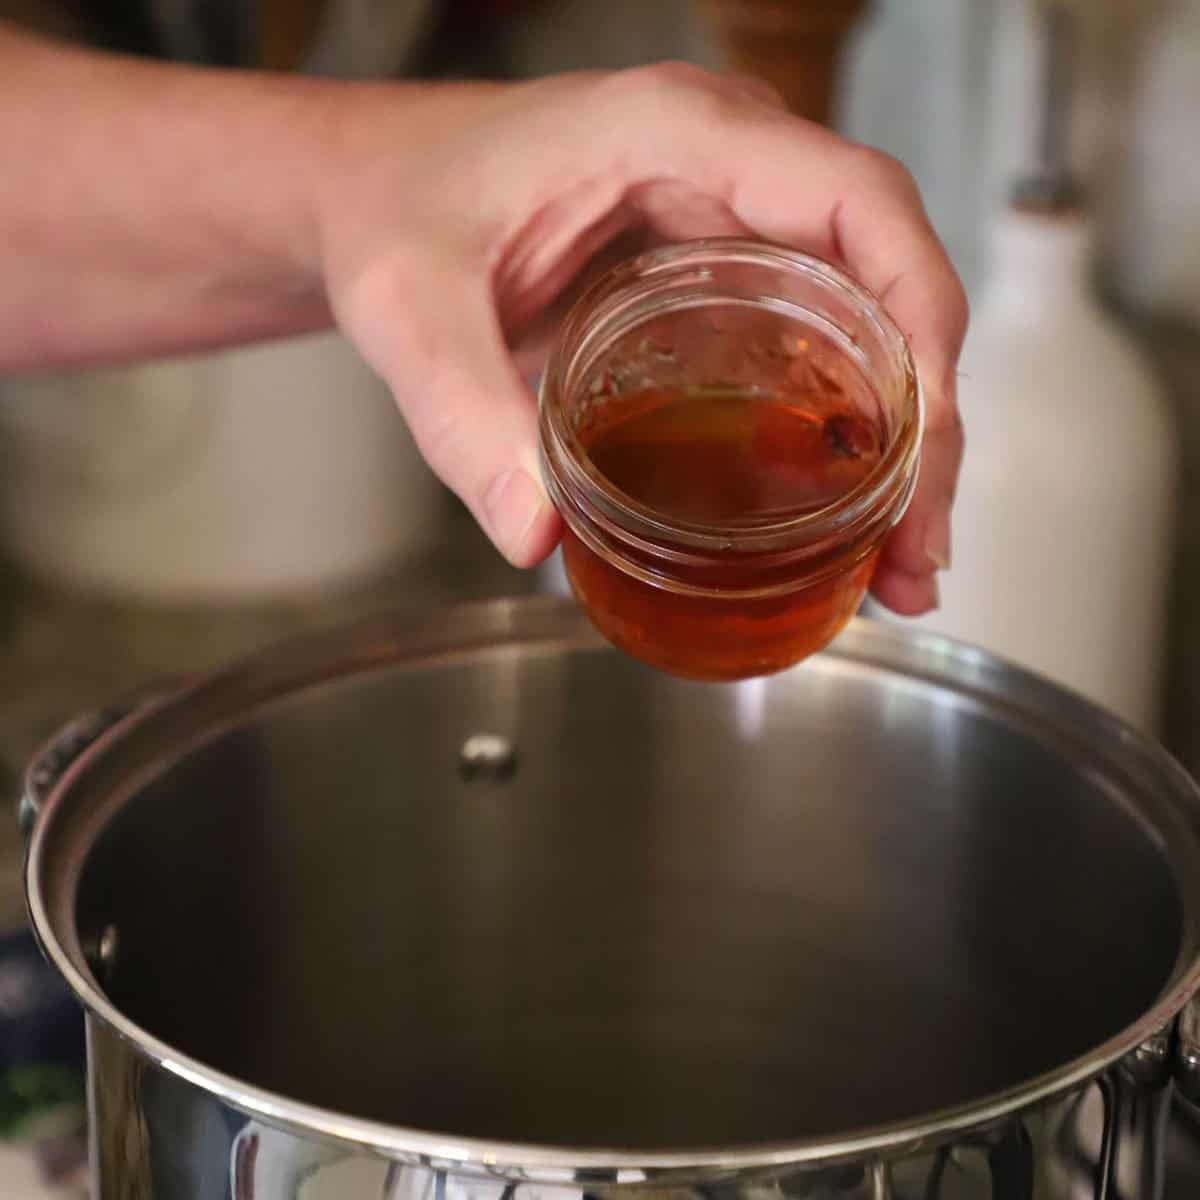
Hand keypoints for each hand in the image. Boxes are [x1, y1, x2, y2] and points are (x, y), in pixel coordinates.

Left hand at [315, 64, 965, 614]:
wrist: (365, 195)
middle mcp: (725, 167)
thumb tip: (537, 535)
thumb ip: (463, 413)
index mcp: (676, 133)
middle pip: (884, 279)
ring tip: (896, 561)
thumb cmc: (389, 208)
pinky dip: (837, 432)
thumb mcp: (413, 309)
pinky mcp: (707, 277)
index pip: (856, 200)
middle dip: (922, 422)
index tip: (928, 436)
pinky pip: (808, 342)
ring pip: (861, 321)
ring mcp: (724, 220)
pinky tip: (839, 518)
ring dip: (895, 442)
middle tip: (913, 550)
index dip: (921, 314)